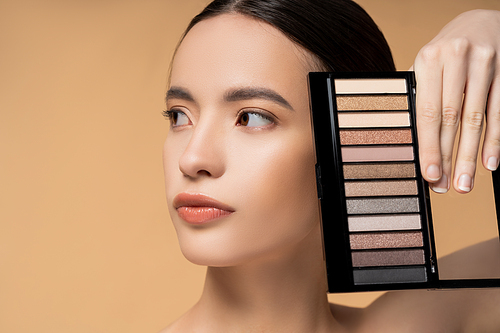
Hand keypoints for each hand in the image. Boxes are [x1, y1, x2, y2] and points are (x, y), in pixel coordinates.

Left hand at [413, 9, 499, 192]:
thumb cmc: (446, 50)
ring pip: (476, 119)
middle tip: (444, 186)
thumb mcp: (426, 63)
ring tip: (464, 183)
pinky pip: (498, 111)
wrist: (483, 20)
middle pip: (452, 120)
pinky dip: (494, 139)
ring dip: (469, 155)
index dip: (428, 146)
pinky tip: (489, 162)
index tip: (428, 173)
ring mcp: (484, 65)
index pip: (428, 113)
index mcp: (429, 60)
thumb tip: (410, 138)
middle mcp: (457, 60)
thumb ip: (419, 94)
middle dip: (447, 157)